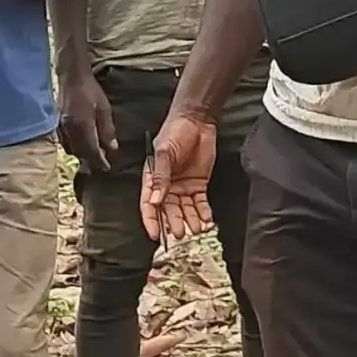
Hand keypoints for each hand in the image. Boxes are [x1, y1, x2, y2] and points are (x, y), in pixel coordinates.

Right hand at [58, 70, 119, 169]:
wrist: (71, 75)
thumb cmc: (90, 89)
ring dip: (81, 153)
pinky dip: (73, 146)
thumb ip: (107, 129)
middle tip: (100, 163)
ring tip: (91, 155)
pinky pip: (64, 141)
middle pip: (79, 152)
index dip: (99, 161)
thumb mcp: (104, 108)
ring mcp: (61, 127)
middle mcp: (70, 130)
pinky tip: (80, 143)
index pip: (91, 151)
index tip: (106, 168)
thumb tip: (111, 148)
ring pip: (70, 148)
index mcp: (83, 126)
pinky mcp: (56, 123)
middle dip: (90, 159)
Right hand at [141, 110, 218, 242]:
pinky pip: (200, 203)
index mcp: (153, 179)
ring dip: (190, 221)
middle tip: (181, 234)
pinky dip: (204, 213)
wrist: (197, 120)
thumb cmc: (174, 132)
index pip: (149, 205)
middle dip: (174, 223)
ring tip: (196, 230)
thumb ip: (160, 177)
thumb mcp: (164, 153)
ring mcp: (183, 187)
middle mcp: (167, 187)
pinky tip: (207, 221)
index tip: (155, 235)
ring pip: (185, 210)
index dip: (151, 221)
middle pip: (168, 211)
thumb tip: (155, 200)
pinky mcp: (199, 185)